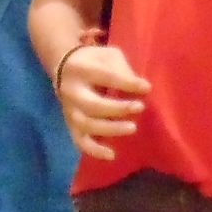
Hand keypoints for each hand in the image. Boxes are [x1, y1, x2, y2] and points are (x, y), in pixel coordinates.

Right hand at [56, 43, 148, 160]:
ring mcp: (69, 110)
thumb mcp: (109, 56)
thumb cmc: (94, 61)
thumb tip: (141, 89)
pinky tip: (112, 155)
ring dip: (110, 129)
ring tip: (132, 127)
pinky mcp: (70, 125)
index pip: (106, 77)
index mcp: (81, 69)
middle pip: (93, 105)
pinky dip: (95, 150)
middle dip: (117, 109)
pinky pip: (80, 141)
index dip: (127, 84)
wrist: (64, 67)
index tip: (147, 88)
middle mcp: (71, 91)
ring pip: (87, 125)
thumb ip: (123, 70)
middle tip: (140, 107)